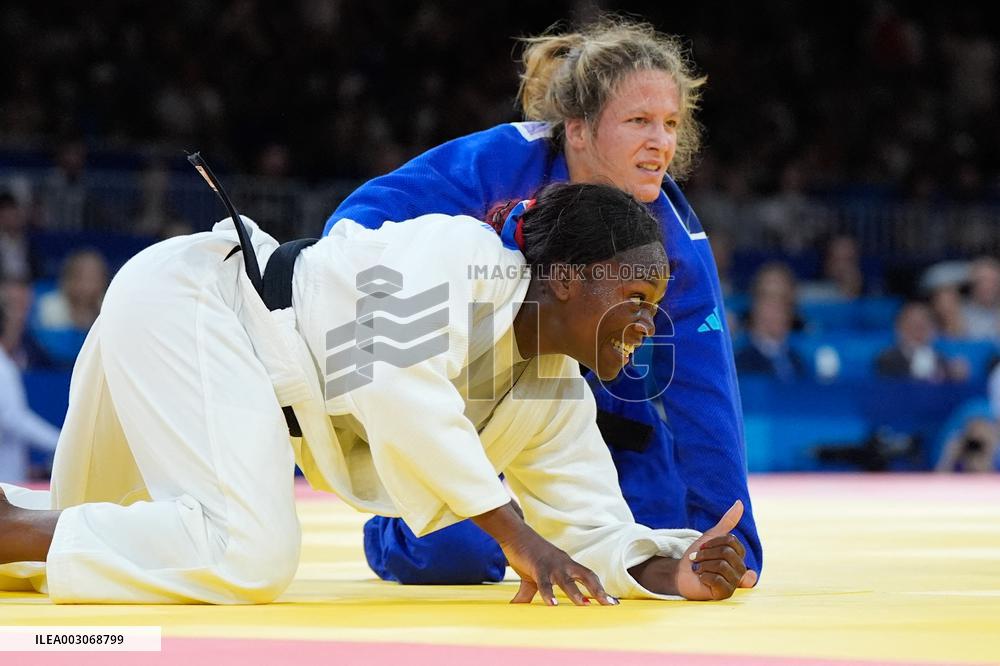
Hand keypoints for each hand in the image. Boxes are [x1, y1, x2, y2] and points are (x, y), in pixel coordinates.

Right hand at [470, 502, 616, 606]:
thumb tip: (517, 607)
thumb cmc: (527, 554)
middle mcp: (564, 564)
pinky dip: (548, 593)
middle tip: (609, 604)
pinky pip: (544, 582)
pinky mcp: (537, 566)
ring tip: (585, 606)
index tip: (613, 602)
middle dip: (598, 590)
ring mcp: (551, 565)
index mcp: (567, 565)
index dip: (600, 589)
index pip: (589, 576)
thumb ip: (530, 593)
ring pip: (567, 580)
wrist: (515, 534)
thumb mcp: (532, 576)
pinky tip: (553, 604)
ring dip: (576, 593)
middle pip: (586, 576)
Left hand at [676, 500, 755, 599]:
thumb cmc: (697, 556)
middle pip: (726, 552)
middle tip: (698, 559)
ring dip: (703, 564)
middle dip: (706, 553)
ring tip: (699, 569)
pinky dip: (704, 575)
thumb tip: (739, 502)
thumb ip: (727, 522)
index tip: (703, 546)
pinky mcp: (725, 594)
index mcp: (740, 557)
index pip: (732, 541)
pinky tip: (702, 579)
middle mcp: (741, 571)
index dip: (713, 541)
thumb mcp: (711, 537)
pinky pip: (717, 578)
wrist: (681, 573)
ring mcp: (734, 584)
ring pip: (721, 565)